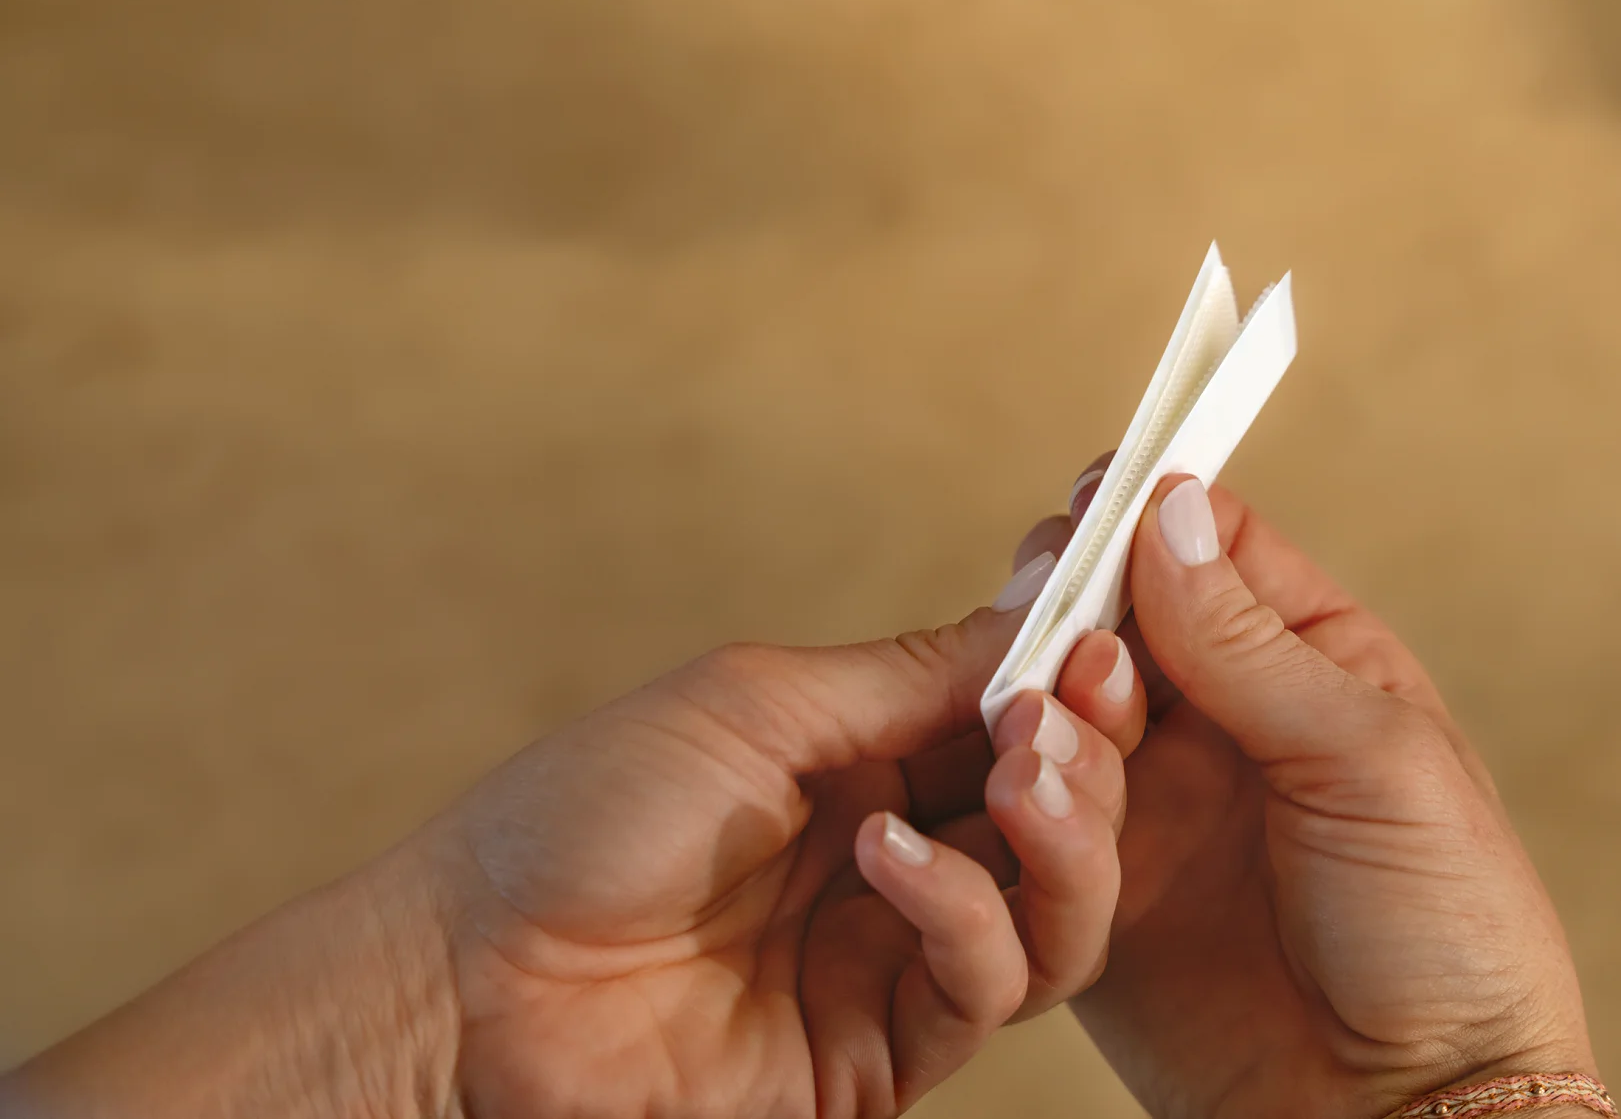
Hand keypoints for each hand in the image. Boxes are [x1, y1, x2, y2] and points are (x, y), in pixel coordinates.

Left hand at [443, 606, 1137, 1116]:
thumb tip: (1038, 607)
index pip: (1019, 722)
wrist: (470, 971)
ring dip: (1061, 838)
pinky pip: (982, 988)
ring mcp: (894, 962)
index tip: (1108, 632)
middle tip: (1071, 708)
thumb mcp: (756, 704)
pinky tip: (892, 858)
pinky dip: (962, 913)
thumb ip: (906, 675)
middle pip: (1062, 819)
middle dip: (1088, 759)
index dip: (1076, 682)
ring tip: (1016, 776)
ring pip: (1057, 916)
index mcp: (871, 764)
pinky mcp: (880, 1055)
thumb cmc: (585, 812)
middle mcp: (902, 860)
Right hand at [1030, 459, 1594, 1118]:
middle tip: (1050, 626)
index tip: (1090, 504)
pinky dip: (1024, 801)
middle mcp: (1223, 725)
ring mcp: (1156, 808)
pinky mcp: (1097, 896)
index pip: (1211, 554)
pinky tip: (1032, 799)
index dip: (1146, 522)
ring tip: (1047, 730)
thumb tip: (1170, 513)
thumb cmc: (1445, 932)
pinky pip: (1034, 823)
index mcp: (1311, 666)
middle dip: (1073, 615)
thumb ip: (1254, 645)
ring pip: (1062, 714)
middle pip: (1114, 623)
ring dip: (1046, 709)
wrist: (1404, 1117)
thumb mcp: (1370, 761)